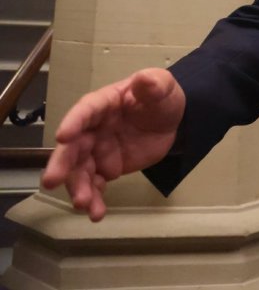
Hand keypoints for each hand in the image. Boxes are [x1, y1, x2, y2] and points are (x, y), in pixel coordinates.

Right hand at [41, 68, 184, 221]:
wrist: (173, 121)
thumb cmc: (161, 99)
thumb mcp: (162, 87)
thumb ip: (154, 83)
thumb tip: (146, 78)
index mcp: (104, 104)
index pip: (86, 110)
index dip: (74, 122)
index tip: (63, 136)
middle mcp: (93, 128)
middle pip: (74, 146)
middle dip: (63, 164)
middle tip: (52, 181)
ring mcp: (98, 150)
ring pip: (81, 171)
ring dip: (79, 188)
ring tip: (84, 205)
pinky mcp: (107, 168)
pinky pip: (96, 184)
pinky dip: (95, 198)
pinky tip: (96, 213)